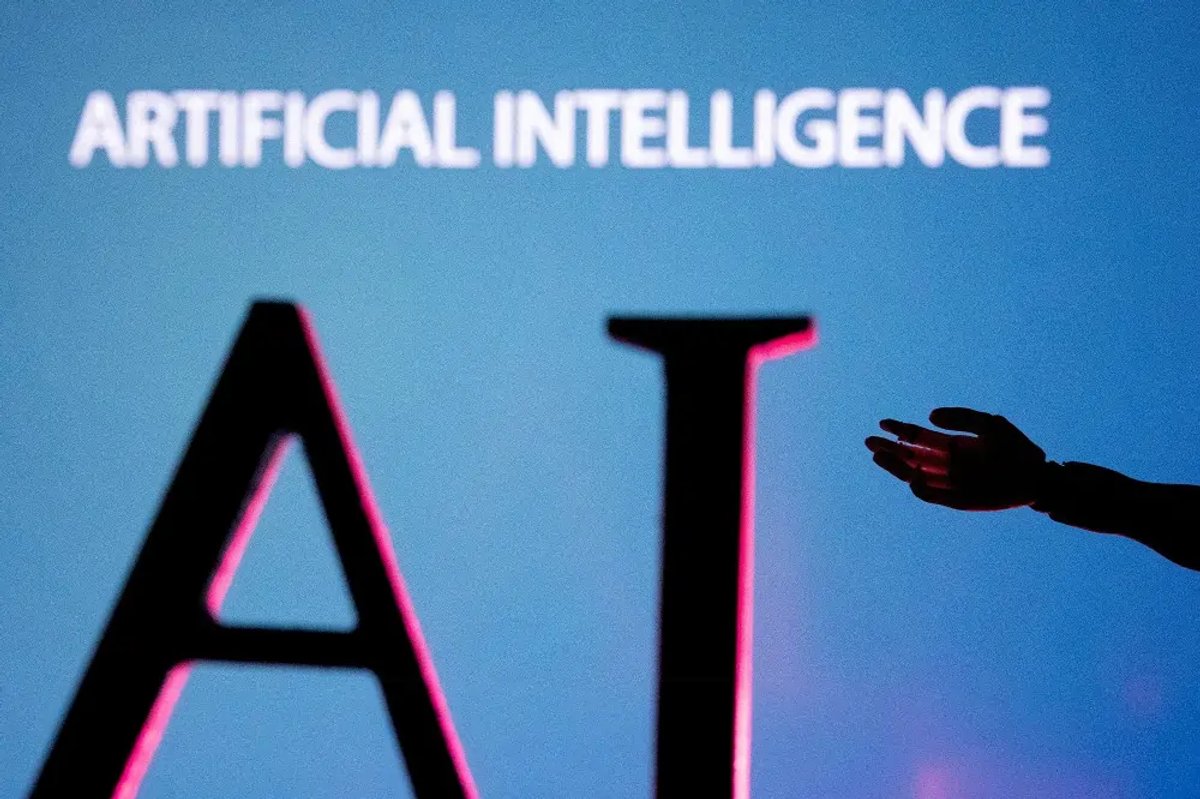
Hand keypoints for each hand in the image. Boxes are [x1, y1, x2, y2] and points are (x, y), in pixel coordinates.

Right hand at [865, 407, 1046, 510]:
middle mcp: (948, 464)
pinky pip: (932, 496)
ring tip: (878, 457)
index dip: (900, 431)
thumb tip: (929, 417)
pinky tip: (910, 477)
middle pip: (911, 457)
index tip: (883, 423)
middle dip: (890, 449)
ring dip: (896, 467)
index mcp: (953, 445)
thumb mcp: (990, 424)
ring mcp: (951, 483)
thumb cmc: (1017, 449)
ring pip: (916, 475)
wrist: (1037, 478)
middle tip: (870, 441)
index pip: (919, 439)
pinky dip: (920, 489)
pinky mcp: (957, 501)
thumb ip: (961, 417)